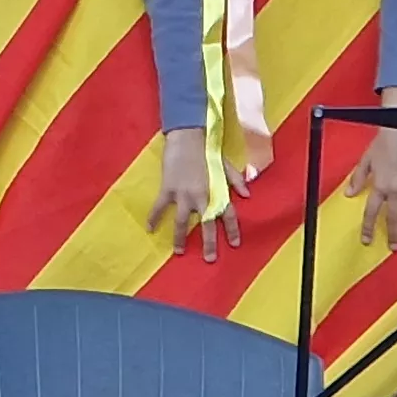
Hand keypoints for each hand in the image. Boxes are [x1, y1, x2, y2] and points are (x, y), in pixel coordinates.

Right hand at [149, 127, 245, 262]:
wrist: (188, 137)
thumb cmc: (207, 150)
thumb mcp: (226, 165)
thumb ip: (236, 181)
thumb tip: (246, 195)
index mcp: (218, 192)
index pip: (228, 216)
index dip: (232, 231)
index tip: (234, 244)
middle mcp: (202, 197)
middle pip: (207, 225)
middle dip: (209, 244)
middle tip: (209, 259)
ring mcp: (184, 194)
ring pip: (182, 222)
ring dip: (180, 238)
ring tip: (179, 251)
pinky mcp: (168, 189)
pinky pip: (160, 207)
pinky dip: (154, 217)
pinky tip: (150, 228)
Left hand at [345, 114, 396, 248]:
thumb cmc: (383, 142)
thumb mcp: (366, 160)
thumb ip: (357, 178)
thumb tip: (349, 193)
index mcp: (379, 184)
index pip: (371, 212)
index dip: (369, 228)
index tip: (367, 240)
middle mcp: (394, 187)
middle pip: (394, 216)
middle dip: (394, 233)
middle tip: (394, 247)